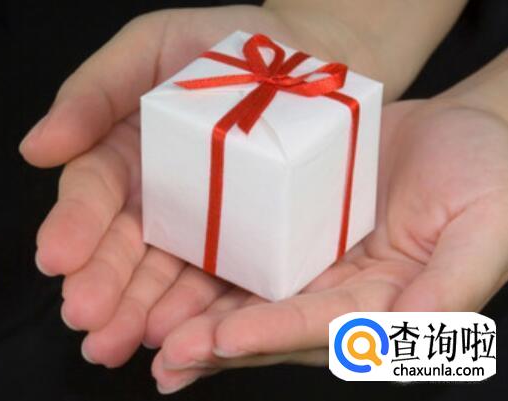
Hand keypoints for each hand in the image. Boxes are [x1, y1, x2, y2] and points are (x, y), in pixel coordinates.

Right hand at [19, 5, 358, 367]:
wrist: (314, 61)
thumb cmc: (230, 47)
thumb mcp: (155, 46)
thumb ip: (95, 91)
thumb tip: (36, 147)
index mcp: (131, 154)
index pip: (94, 195)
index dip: (73, 225)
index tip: (56, 257)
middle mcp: (163, 199)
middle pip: (126, 248)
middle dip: (104, 284)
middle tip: (87, 318)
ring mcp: (207, 227)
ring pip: (169, 276)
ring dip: (143, 311)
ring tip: (123, 341)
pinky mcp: (253, 242)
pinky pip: (225, 280)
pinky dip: (202, 309)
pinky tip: (183, 333)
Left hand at [148, 99, 507, 391]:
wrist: (467, 129)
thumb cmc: (491, 178)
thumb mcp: (484, 232)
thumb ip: (449, 291)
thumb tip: (407, 334)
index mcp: (385, 306)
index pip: (322, 329)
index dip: (273, 336)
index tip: (222, 341)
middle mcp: (343, 291)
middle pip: (275, 324)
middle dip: (219, 342)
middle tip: (164, 356)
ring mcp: (318, 258)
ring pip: (253, 294)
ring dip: (203, 314)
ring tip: (151, 331)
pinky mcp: (298, 223)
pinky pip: (253, 248)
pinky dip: (214, 266)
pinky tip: (173, 274)